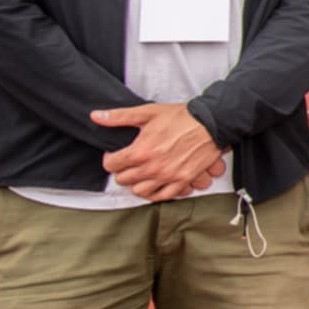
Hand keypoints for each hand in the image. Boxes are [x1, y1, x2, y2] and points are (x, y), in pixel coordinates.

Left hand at [92, 103, 224, 201]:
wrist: (212, 123)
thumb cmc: (182, 117)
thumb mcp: (148, 112)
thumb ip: (119, 117)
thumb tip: (97, 116)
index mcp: (140, 151)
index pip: (111, 165)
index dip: (111, 158)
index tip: (117, 154)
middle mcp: (152, 168)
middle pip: (123, 180)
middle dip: (123, 171)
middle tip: (129, 163)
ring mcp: (168, 177)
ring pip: (140, 191)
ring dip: (138, 183)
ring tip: (142, 174)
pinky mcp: (183, 181)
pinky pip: (163, 196)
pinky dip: (157, 192)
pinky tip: (157, 183)